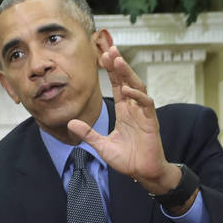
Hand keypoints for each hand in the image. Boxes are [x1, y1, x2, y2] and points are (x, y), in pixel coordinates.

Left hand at [67, 45, 181, 194]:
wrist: (143, 172)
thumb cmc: (127, 159)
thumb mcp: (102, 146)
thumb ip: (88, 134)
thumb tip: (70, 123)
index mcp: (124, 111)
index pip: (118, 85)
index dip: (112, 71)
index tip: (103, 56)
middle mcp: (134, 109)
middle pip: (127, 81)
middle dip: (119, 66)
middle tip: (110, 50)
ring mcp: (143, 114)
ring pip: (138, 87)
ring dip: (128, 74)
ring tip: (118, 61)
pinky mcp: (151, 122)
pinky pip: (146, 104)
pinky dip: (137, 96)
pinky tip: (128, 89)